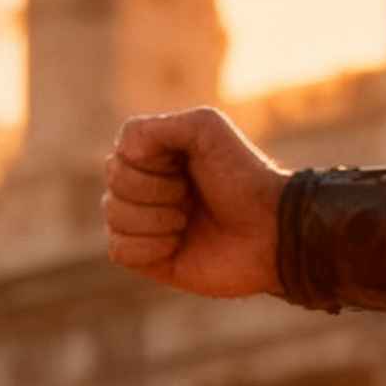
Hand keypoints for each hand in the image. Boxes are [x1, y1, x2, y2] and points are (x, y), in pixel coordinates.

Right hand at [101, 104, 284, 300]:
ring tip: (188, 221)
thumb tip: (123, 154)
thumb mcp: (206, 129)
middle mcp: (147, 188)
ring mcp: (146, 224)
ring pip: (114, 215)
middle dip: (157, 190)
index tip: (187, 166)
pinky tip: (178, 245)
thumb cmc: (243, 177)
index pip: (120, 153)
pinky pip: (119, 250)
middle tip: (192, 196)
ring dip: (156, 218)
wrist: (271, 230)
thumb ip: (156, 126)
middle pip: (114, 183)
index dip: (152, 163)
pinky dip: (149, 246)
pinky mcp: (150, 259)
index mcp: (155, 156)